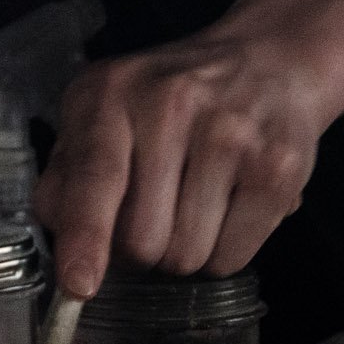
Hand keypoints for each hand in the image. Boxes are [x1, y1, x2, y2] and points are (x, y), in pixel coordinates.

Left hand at [35, 0, 343, 298]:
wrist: (267, 59)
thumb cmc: (169, 99)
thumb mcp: (103, 112)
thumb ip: (69, 173)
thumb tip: (64, 238)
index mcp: (111, 93)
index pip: (95, 176)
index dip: (85, 236)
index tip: (79, 284)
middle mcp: (171, 106)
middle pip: (140, 241)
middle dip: (139, 248)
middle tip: (153, 210)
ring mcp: (231, 136)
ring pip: (186, 257)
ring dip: (183, 251)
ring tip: (192, 201)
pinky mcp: (278, 170)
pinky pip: (231, 258)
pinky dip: (223, 251)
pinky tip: (227, 205)